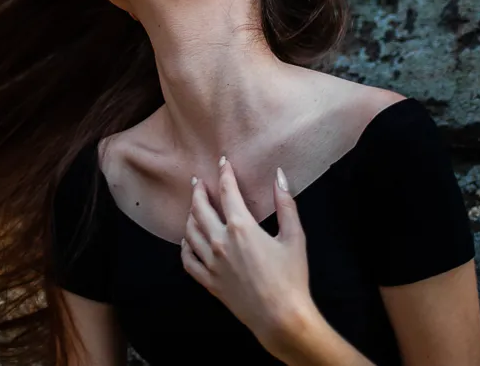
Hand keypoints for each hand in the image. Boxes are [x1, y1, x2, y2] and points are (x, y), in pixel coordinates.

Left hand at [180, 156, 314, 352]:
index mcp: (241, 227)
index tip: (222, 162)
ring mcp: (211, 263)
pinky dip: (185, 246)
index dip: (224, 174)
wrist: (280, 317)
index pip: (227, 191)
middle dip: (198, 191)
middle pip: (200, 209)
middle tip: (196, 181)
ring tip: (193, 207)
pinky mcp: (209, 281)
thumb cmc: (291, 277)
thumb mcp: (294, 236)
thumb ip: (286, 204)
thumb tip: (279, 175)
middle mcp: (220, 242)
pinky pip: (188, 260)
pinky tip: (188, 240)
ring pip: (190, 232)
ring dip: (190, 215)